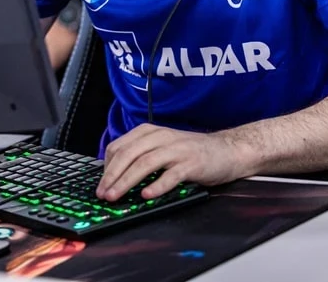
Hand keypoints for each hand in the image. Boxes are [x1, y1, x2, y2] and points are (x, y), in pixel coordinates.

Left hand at [96, 124, 248, 201]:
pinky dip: (157, 185)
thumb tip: (115, 176)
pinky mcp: (192, 163)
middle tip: (103, 194)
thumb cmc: (191, 152)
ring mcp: (177, 149)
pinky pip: (171, 174)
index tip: (100, 184)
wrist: (227, 150)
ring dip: (127, 181)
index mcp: (150, 132)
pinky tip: (147, 194)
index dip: (107, 167)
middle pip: (129, 154)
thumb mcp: (163, 147)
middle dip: (112, 176)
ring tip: (117, 196)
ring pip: (145, 163)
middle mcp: (161, 137)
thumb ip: (142, 155)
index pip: (119, 146)